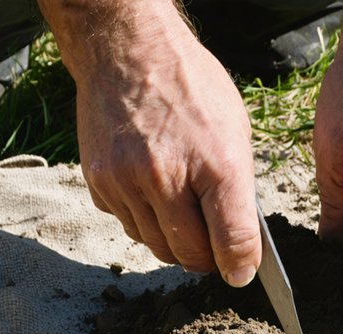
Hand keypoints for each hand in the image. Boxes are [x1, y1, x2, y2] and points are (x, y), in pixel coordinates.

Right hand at [39, 0, 260, 286]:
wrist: (128, 52)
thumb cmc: (190, 88)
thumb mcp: (234, 131)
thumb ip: (238, 190)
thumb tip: (242, 244)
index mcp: (216, 163)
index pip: (232, 240)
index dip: (240, 266)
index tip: (241, 273)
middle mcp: (168, 177)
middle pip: (189, 254)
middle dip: (206, 259)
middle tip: (213, 250)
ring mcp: (128, 182)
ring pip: (155, 246)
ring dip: (174, 243)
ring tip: (183, 216)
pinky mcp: (100, 183)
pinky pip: (127, 225)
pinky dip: (144, 222)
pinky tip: (152, 193)